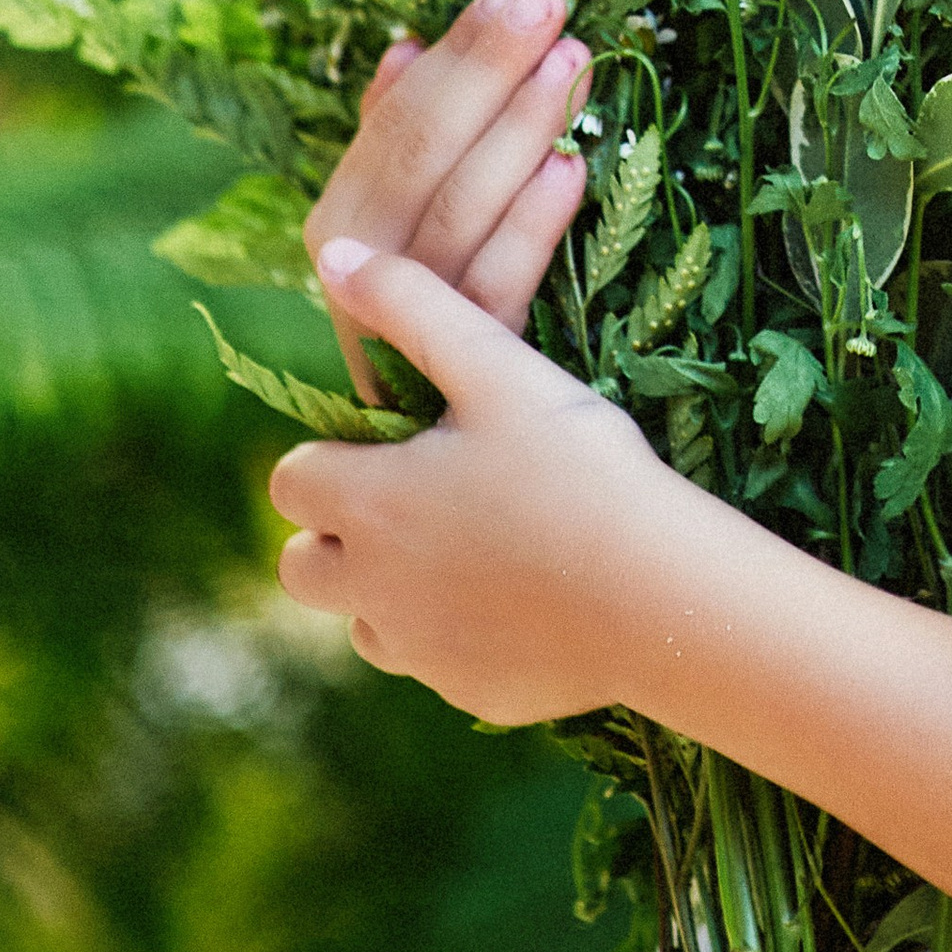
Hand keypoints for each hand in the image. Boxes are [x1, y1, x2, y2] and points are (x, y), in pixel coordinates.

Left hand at [271, 241, 670, 723]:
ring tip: (477, 542)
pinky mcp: (467, 693)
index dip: (334, 453)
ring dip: (392, 586)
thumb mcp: (497, 366)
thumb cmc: (578, 467)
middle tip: (419, 495)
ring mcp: (418, 652)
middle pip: (301, 565)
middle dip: (340, 531)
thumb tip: (334, 258)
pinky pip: (434, 661)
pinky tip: (526, 595)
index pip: (292, 477)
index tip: (398, 439)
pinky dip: (458, 631)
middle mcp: (372, 590)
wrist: (660, 595)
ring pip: (365, 619)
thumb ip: (411, 305)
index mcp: (368, 504)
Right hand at [307, 0, 592, 399]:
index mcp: (342, 227)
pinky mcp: (458, 374)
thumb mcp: (413, 224)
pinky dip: (531, 229)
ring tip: (573, 65)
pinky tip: (573, 170)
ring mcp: (401, 331)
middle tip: (547, 5)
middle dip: (487, 75)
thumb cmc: (440, 315)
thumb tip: (404, 48)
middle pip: (420, 163)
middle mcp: (354, 277)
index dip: (454, 57)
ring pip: (456, 219)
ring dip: (517, 134)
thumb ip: (398, 141)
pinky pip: (494, 292)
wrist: (455, 463)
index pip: (394, 125)